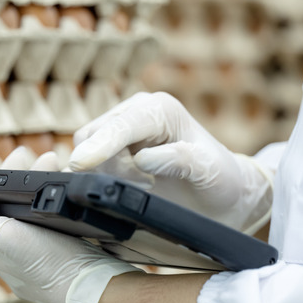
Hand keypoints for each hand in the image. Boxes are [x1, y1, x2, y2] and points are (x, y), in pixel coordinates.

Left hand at [0, 149, 139, 302]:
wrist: (97, 292)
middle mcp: (18, 258)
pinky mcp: (69, 263)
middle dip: (31, 177)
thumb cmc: (52, 265)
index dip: (7, 174)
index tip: (24, 152)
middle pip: (18, 206)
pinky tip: (76, 200)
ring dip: (49, 190)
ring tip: (65, 172)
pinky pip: (61, 227)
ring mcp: (44, 262)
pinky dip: (65, 208)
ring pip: (40, 216)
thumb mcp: (6, 238)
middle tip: (52, 157)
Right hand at [70, 92, 271, 232]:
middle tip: (145, 186)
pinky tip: (132, 186)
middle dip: (108, 167)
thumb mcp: (209, 170)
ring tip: (146, 185)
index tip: (82, 163)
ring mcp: (120, 131)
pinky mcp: (109, 150)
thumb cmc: (218, 178)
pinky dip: (100, 179)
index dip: (99, 145)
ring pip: (85, 152)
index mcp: (159, 109)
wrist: (220, 193)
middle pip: (92, 137)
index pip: (120, 125)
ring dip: (107, 176)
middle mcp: (135, 113)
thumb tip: (142, 159)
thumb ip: (180, 160)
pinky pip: (87, 165)